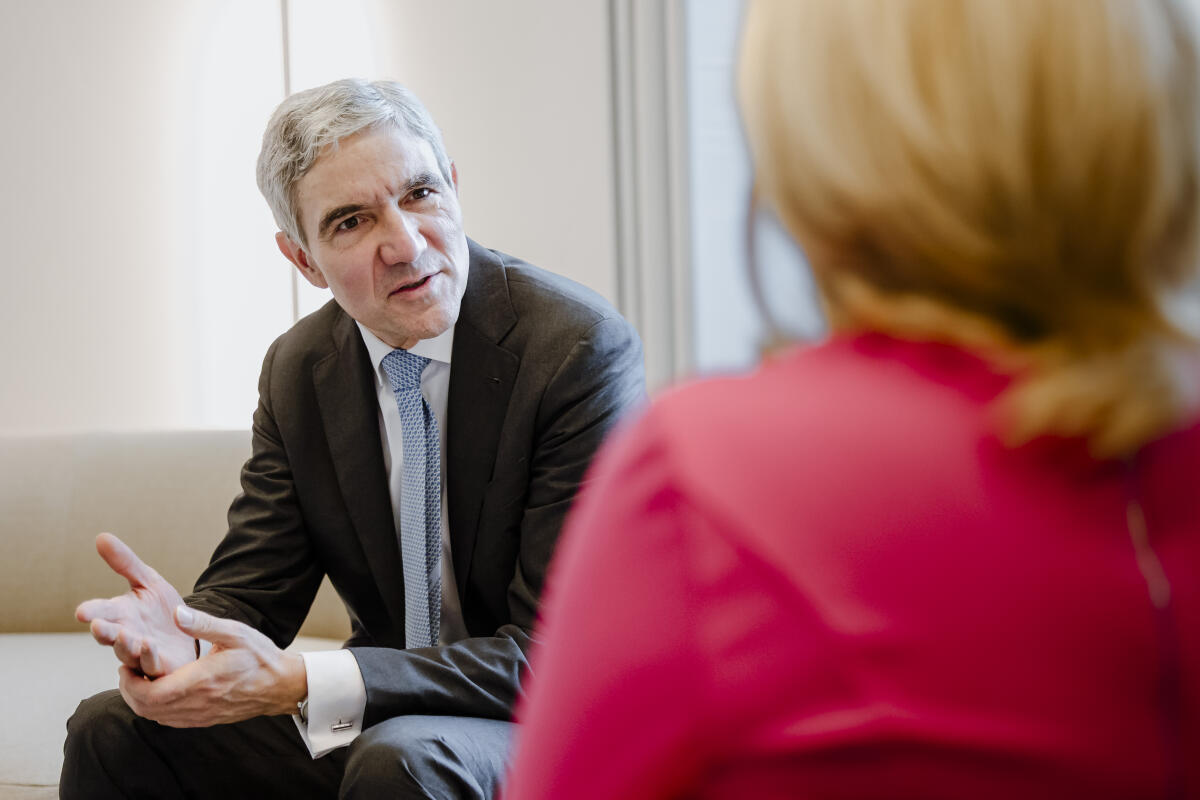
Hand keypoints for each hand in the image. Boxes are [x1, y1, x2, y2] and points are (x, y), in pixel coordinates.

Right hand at [75, 533, 196, 676]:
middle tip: (97, 625)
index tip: (82, 611)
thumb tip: (101, 536)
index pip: (102, 613)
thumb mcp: (148, 581)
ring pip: (129, 653)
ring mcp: (142, 653)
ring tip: (126, 635)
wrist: (190, 634)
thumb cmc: (161, 610)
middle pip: (111, 636)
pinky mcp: (160, 665)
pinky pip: (152, 665)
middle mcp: (127, 635)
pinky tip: (150, 646)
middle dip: (104, 631)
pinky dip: (149, 657)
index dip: (93, 612)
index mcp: (121, 615)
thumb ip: (125, 563)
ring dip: (126, 645)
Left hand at [119, 605, 306, 726]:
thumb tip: (175, 613)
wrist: (282, 685)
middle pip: (146, 708)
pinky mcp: (205, 720)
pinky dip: (157, 708)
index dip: (129, 682)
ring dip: (142, 700)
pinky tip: (161, 690)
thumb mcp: (235, 632)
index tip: (127, 665)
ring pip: (156, 717)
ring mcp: (200, 715)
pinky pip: (170, 720)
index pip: (148, 694)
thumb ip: (202, 623)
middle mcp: (197, 703)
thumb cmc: (260, 657)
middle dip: (129, 691)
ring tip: (142, 677)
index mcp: (200, 681)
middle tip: (128, 670)